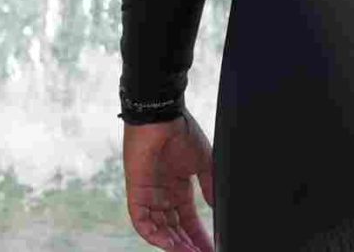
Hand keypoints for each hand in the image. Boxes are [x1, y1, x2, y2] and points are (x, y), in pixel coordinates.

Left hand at [124, 112, 215, 251]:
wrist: (163, 115)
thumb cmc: (182, 132)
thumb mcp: (203, 162)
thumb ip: (209, 185)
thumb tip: (216, 207)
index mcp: (178, 188)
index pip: (188, 220)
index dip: (199, 236)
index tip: (212, 248)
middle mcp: (163, 195)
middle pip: (174, 229)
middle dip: (187, 244)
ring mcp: (149, 195)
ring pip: (159, 229)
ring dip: (173, 244)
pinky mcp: (136, 192)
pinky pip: (142, 221)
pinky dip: (154, 234)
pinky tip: (170, 243)